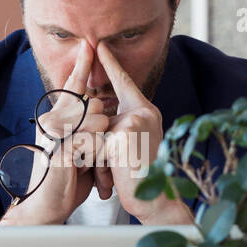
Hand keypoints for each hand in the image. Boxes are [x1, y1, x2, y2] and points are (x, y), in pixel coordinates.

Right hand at [0, 41, 108, 225]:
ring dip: (100, 140)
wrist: (46, 206)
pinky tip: (84, 165)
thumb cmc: (65, 181)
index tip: (90, 45)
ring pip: (94, 118)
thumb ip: (86, 129)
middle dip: (102, 124)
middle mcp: (51, 119)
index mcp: (56, 117)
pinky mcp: (59, 147)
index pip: (72, 86)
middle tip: (93, 149)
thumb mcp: (79, 150)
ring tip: (87, 160)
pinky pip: (91, 138)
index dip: (82, 66)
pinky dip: (96, 153)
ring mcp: (53, 132)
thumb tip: (102, 113)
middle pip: (91, 103)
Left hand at [95, 42, 192, 224]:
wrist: (155, 200)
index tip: (98, 46)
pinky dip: (97, 163)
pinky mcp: (124, 134)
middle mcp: (144, 111)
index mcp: (146, 111)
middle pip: (101, 116)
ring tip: (116, 174)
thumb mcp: (128, 145)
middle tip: (114, 167)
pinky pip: (95, 144)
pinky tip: (115, 175)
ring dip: (98, 157)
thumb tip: (92, 114)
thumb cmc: (139, 176)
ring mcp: (135, 120)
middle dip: (97, 145)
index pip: (123, 83)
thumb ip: (116, 126)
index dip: (110, 63)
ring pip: (96, 131)